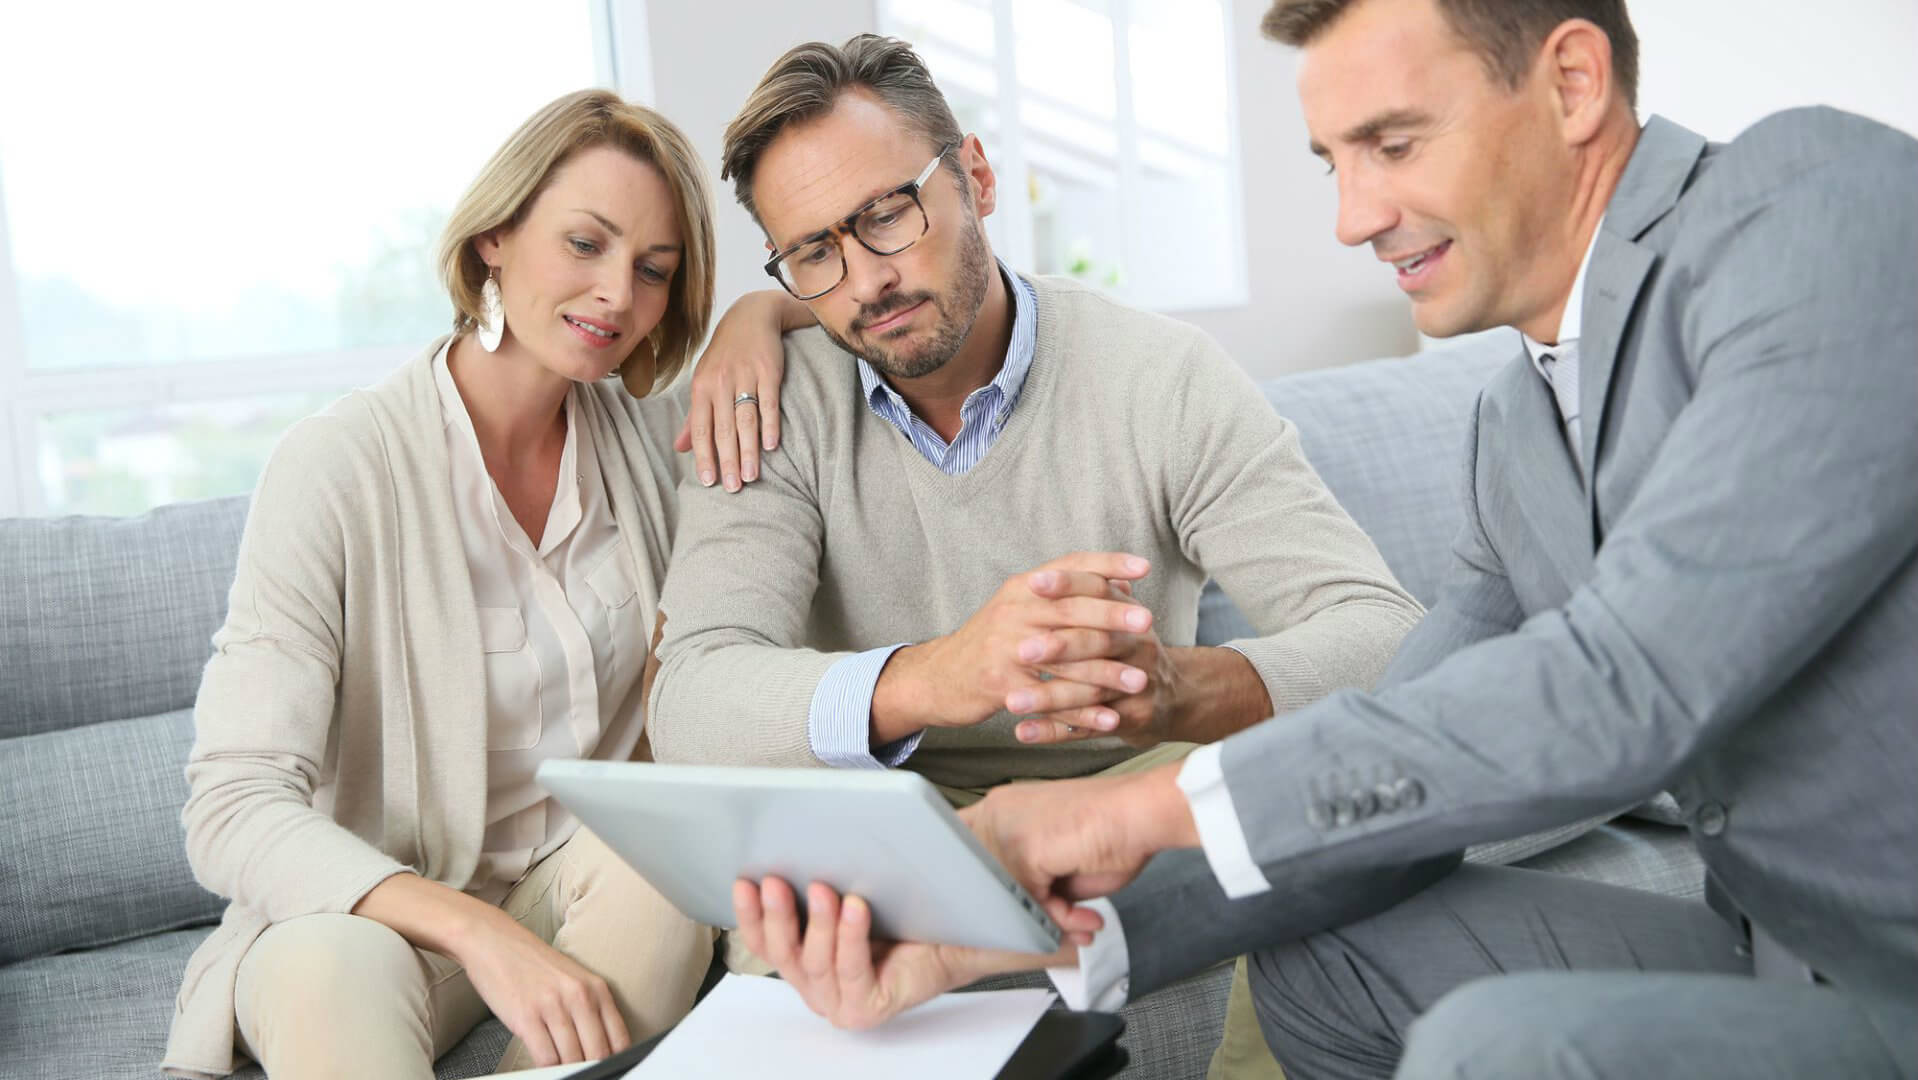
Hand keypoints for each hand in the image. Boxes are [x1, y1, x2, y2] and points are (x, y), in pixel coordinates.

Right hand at [453, 910, 630, 1066]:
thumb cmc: (531, 963)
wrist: (492, 940)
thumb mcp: (573, 979)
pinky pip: (545, 1057)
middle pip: (598, 1052)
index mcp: (596, 987)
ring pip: (572, 1058)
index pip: (619, 1038)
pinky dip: (547, 1069)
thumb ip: (589, 1009)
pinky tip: (544, 1066)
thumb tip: (600, 1048)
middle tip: (584, 1071)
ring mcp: (553, 1006)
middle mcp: (579, 996)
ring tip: (563, 1070)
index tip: (608, 1069)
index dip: (616, 1061)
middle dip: (592, 1068)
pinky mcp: (526, 1017)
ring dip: (568, 1069)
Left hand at [675, 290, 804, 491]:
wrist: (751, 316)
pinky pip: (768, 402)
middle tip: (732, 488)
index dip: (703, 456)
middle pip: (722, 428)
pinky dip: (770, 424)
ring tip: (751, 476)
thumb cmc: (725, 355)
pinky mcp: (768, 371)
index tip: (709, 481)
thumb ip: (694, 416)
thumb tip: (679, 448)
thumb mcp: (704, 380)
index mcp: (701, 387)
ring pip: (745, 419)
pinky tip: (771, 446)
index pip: (700, 427)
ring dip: (748, 450)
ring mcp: (745, 376)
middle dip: (727, 460)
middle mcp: (720, 382)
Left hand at [731, 877, 1080, 1030]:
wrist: (935, 904)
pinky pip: (765, 938)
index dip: (849, 949)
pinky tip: (747, 883)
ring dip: (774, 918)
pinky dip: (752, 912)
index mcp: (887, 995)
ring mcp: (814, 972)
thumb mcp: (1004, 931)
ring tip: (777, 880)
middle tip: (822, 885)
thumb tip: (1087, 930)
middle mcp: (845, 993)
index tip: (859, 904)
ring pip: (782, 953)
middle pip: (812, 970)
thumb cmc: (962, 920)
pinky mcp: (794, 945)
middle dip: (811, 928)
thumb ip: (1047, 935)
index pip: (856, 988)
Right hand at [874, 552, 1154, 740]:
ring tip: (1139, 681)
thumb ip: (1067, 595)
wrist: (938, 677)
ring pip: (1064, 658)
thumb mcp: (1022, 607)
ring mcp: (1006, 648)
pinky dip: (1082, 713)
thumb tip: (1121, 585)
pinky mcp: (1001, 685)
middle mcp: (1014, 611)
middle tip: (1148, 623)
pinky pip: (1050, 701)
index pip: (1070, 567)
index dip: (1107, 565)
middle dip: (1112, 615)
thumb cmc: (992, 642)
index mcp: (1023, 588)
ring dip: (1105, 672)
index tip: (1143, 567)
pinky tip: (1109, 720)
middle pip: (1070, 609)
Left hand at [959, 765, 1199, 911]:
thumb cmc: (1111, 833)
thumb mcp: (1059, 864)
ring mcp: (1006, 830)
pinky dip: (1061, 919)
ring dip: (1048, 919)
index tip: (1027, 908)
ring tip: (1082, 923)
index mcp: (1004, 808)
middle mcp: (998, 813)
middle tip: (1065, 924)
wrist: (1140, 815)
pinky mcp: (1024, 850)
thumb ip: (1031, 883)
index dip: (989, 886)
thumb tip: (1019, 917)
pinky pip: (1032, 904)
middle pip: (983, 881)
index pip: (969, 854)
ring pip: (1009, 897)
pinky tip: (1086, 918)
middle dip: (1025, 910)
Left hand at [1009, 577, 1187, 745]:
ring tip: (1012, 703)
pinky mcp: (1133, 719)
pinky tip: (1023, 732)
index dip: (1068, 585)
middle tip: (1020, 651)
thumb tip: (1036, 575)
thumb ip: (1085, 598)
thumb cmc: (1130, 651)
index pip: (1100, 591)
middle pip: (1097, 643)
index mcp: (1130, 614)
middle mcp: (1139, 647)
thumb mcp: (1119, 618)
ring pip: (1090, 691)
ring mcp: (1139, 685)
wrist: (1177, 697)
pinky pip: (1089, 728)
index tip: (1032, 582)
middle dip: (1058, 647)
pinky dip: (1054, 731)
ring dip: (1049, 698)